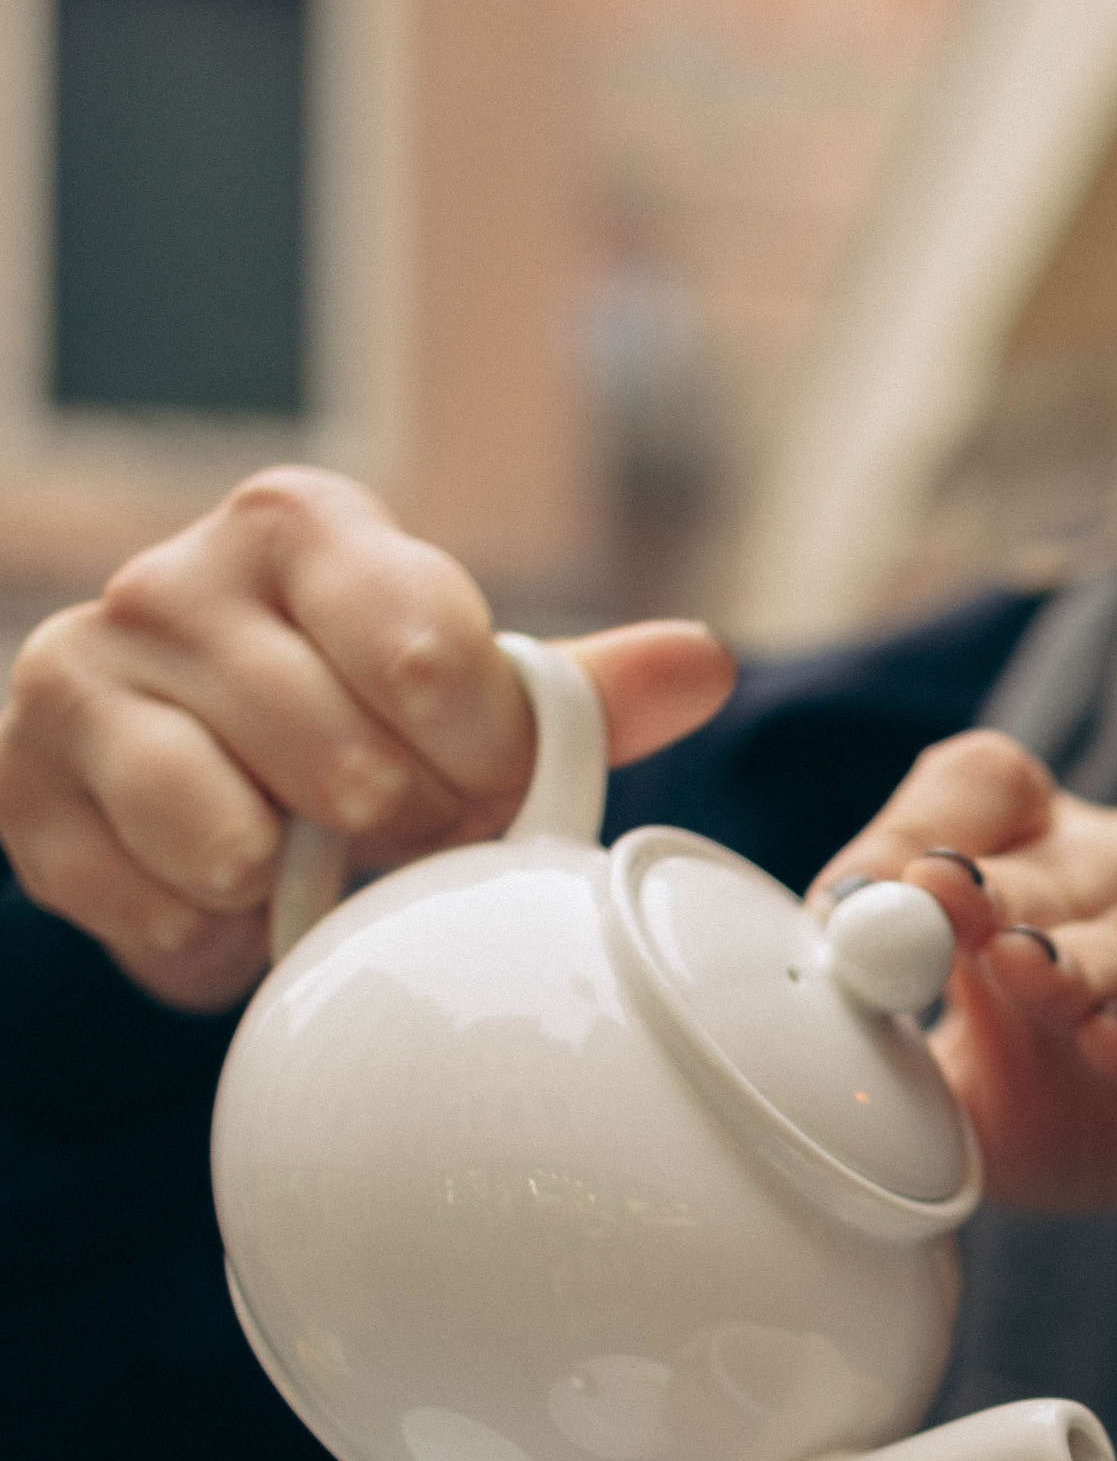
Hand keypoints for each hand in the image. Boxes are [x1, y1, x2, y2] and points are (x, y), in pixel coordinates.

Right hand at [0, 466, 734, 1008]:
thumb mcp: (465, 706)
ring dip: (288, 885)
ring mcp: (84, 673)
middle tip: (377, 830)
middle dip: (389, 834)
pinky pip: (152, 907)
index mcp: (305, 528)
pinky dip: (203, 932)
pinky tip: (210, 888)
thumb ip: (578, 694)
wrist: (177, 788)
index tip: (473, 782)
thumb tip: (704, 663)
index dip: (477, 762)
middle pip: (345, 763)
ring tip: (290, 856)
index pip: (430, 659)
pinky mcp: (24, 786)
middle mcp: (177, 578)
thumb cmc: (344, 730)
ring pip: (231, 837)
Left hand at [814, 730, 1116, 1315]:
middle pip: (1062, 861)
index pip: (985, 786)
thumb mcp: (963, 1090)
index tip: (843, 897)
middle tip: (930, 902)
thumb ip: (891, 1060)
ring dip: (1081, 959)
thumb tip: (796, 1042)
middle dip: (993, 889)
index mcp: (1047, 856)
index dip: (916, 823)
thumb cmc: (1075, 1101)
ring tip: (1022, 973)